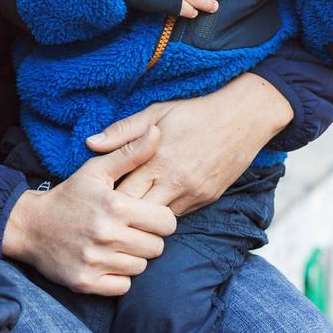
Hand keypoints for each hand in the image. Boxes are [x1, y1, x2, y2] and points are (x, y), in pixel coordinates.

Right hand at [1, 127, 176, 295]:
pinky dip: (118, 276)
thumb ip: (130, 153)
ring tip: (114, 243)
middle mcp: (107, 235)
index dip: (159, 218)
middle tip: (127, 229)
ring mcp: (96, 261)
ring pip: (141, 267)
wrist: (31, 225)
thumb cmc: (69, 196)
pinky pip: (123, 286)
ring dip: (132, 257)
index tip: (143, 214)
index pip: (167, 222)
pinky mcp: (87, 282)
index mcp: (114, 206)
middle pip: (157, 247)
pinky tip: (105, 260)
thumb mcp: (96, 170)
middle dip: (146, 238)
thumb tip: (158, 132)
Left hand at [86, 73, 292, 214]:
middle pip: (138, 211)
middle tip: (105, 210)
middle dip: (121, 212)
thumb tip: (91, 143)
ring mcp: (192, 194)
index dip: (107, 196)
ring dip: (142, 217)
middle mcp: (174, 181)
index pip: (123, 191)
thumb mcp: (155, 112)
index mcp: (157, 159)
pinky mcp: (206, 200)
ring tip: (125, 214)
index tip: (95, 196)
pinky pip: (178, 216)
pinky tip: (152, 208)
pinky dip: (163, 214)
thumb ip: (122, 132)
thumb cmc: (194, 113)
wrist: (241, 119)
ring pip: (158, 219)